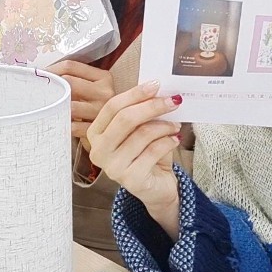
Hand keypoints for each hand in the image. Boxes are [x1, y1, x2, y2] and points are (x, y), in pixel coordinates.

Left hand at [48, 58, 114, 141]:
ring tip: (49, 109)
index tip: (40, 76)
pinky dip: (63, 124)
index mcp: (103, 78)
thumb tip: (44, 73)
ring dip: (56, 107)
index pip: (70, 66)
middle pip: (68, 82)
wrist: (110, 134)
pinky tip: (60, 123)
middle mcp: (105, 92)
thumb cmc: (92, 110)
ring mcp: (101, 112)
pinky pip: (72, 126)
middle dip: (52, 87)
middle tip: (39, 92)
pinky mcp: (95, 130)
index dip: (51, 69)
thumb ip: (75, 79)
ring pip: (70, 105)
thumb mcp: (90, 90)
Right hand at [85, 82, 182, 237]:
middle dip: (152, 106)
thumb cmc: (146, 154)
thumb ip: (142, 112)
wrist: (156, 187)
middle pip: (125, 119)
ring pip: (142, 134)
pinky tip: (175, 139)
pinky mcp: (130, 179)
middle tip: (173, 100)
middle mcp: (99, 151)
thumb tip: (157, 90)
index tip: (155, 85)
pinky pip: (153, 151)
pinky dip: (168, 141)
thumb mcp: (140, 129)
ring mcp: (112, 167)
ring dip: (164, 126)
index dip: (134, 94)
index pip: (112, 107)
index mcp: (96, 133)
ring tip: (175, 125)